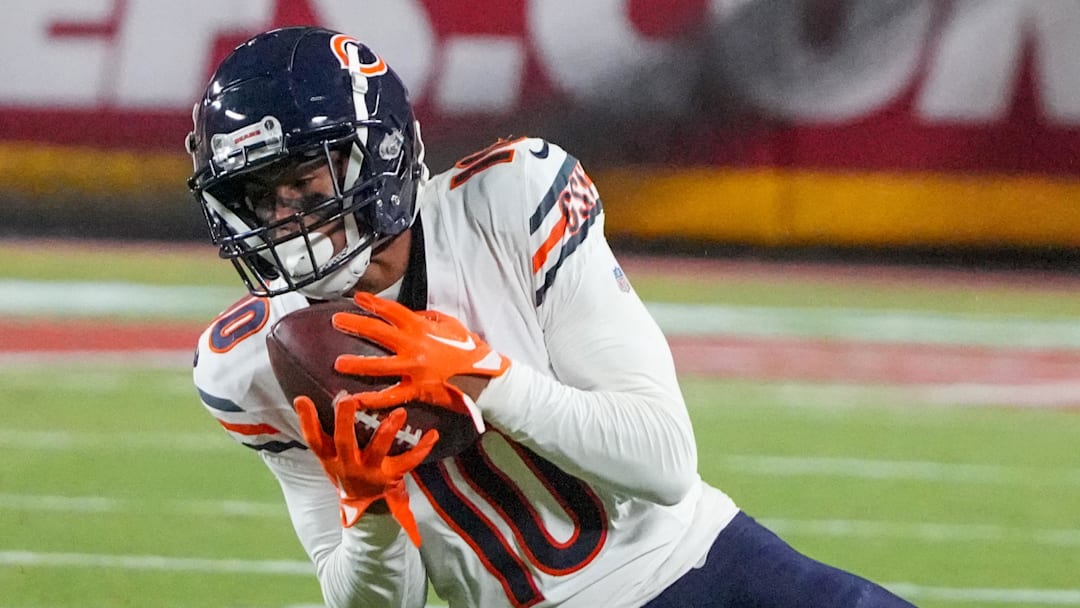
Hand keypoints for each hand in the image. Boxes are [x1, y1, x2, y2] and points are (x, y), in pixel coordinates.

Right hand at [295, 392, 436, 546]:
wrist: (363, 504)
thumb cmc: (344, 466)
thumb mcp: (328, 453)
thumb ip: (316, 429)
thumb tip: (299, 397)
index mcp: (330, 458)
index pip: (314, 439)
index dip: (307, 420)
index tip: (302, 398)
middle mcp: (348, 465)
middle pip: (344, 442)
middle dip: (346, 422)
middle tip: (348, 399)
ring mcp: (371, 472)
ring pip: (378, 451)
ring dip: (388, 431)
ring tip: (400, 412)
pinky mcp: (392, 476)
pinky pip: (409, 461)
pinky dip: (422, 448)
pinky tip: (433, 433)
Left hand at [332, 292, 508, 431]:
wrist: (484, 377)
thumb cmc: (468, 349)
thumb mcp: (450, 325)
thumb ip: (428, 318)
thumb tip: (408, 316)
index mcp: (422, 328)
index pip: (392, 311)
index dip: (373, 302)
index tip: (357, 297)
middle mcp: (414, 347)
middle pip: (378, 333)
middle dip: (355, 325)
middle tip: (336, 320)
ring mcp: (414, 370)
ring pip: (380, 366)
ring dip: (357, 364)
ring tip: (338, 363)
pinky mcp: (416, 391)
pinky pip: (391, 396)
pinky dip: (373, 399)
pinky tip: (356, 400)